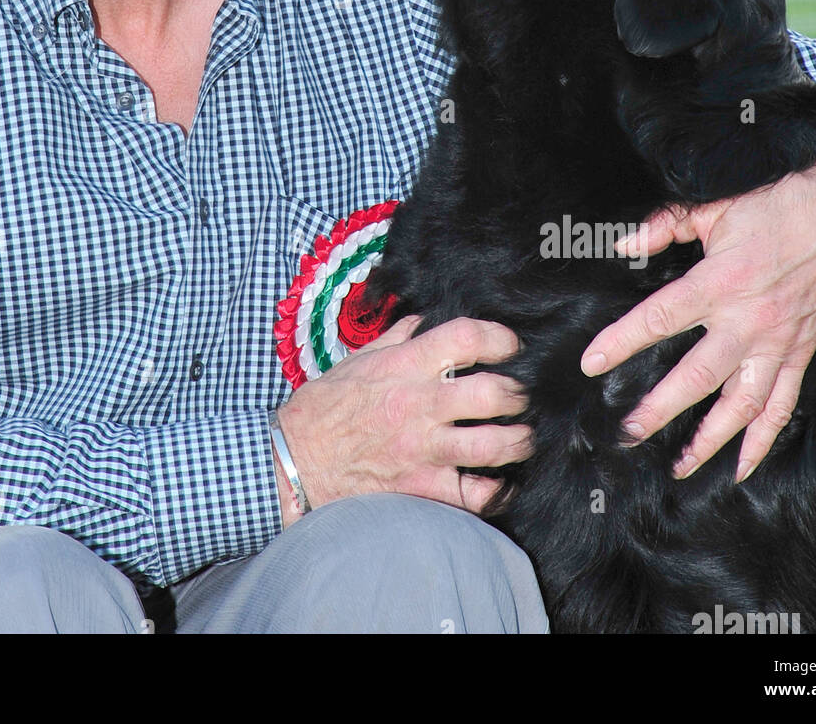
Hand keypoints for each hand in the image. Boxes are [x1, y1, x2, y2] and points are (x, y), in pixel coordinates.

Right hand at [274, 315, 531, 525]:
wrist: (294, 460)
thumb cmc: (322, 409)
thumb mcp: (356, 361)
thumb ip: (395, 339)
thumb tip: (422, 321)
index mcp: (404, 366)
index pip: (465, 338)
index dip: (499, 337)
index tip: (509, 344)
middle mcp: (419, 405)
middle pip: (493, 393)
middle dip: (518, 393)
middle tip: (520, 394)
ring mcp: (424, 450)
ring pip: (495, 445)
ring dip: (519, 439)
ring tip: (522, 435)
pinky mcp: (422, 489)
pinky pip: (476, 494)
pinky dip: (497, 489)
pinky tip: (501, 481)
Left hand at [579, 157, 815, 482]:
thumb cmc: (774, 206)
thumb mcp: (714, 206)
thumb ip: (665, 225)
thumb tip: (624, 244)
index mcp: (719, 281)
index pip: (660, 319)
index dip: (621, 342)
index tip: (592, 364)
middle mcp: (748, 321)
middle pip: (697, 376)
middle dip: (660, 408)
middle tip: (627, 432)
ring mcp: (778, 343)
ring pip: (741, 404)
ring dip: (710, 439)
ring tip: (679, 465)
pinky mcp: (800, 354)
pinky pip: (782, 407)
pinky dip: (763, 441)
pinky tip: (742, 467)